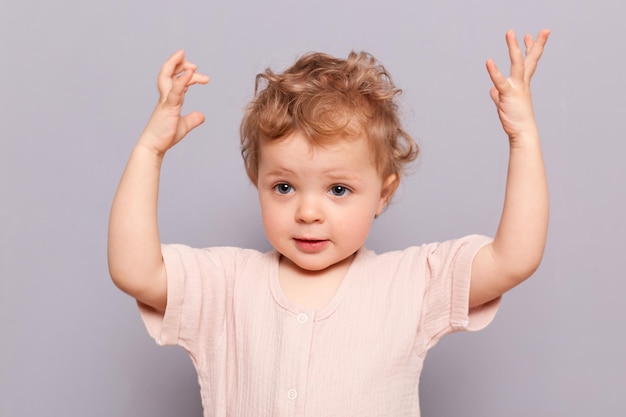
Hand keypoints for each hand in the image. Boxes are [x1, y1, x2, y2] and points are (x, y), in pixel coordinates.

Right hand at [139, 50, 209, 155]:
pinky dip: (183, 80)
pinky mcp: (168, 107)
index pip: (178, 80)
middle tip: (195, 66)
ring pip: (167, 76)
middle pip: (169, 72)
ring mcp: (166, 101)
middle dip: (180, 64)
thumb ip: (192, 119)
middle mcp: (166, 97)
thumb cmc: (165, 136)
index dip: (188, 75)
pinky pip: (175, 90)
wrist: (153, 147)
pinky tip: (191, 73)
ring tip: (187, 59)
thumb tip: (201, 116)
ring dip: (177, 65)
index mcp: (170, 99)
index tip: (201, 76)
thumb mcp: (183, 126)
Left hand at [486, 29, 549, 143]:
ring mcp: (516, 88)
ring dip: (514, 47)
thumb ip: (498, 94)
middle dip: (536, 44)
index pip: (527, 63)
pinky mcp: (508, 95)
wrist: (522, 132)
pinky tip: (489, 61)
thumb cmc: (515, 120)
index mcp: (522, 84)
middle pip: (530, 60)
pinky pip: (500, 81)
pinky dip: (494, 71)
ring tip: (510, 33)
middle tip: (544, 29)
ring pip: (517, 64)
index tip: (529, 36)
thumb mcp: (504, 104)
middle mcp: (522, 83)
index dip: (529, 49)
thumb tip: (492, 89)